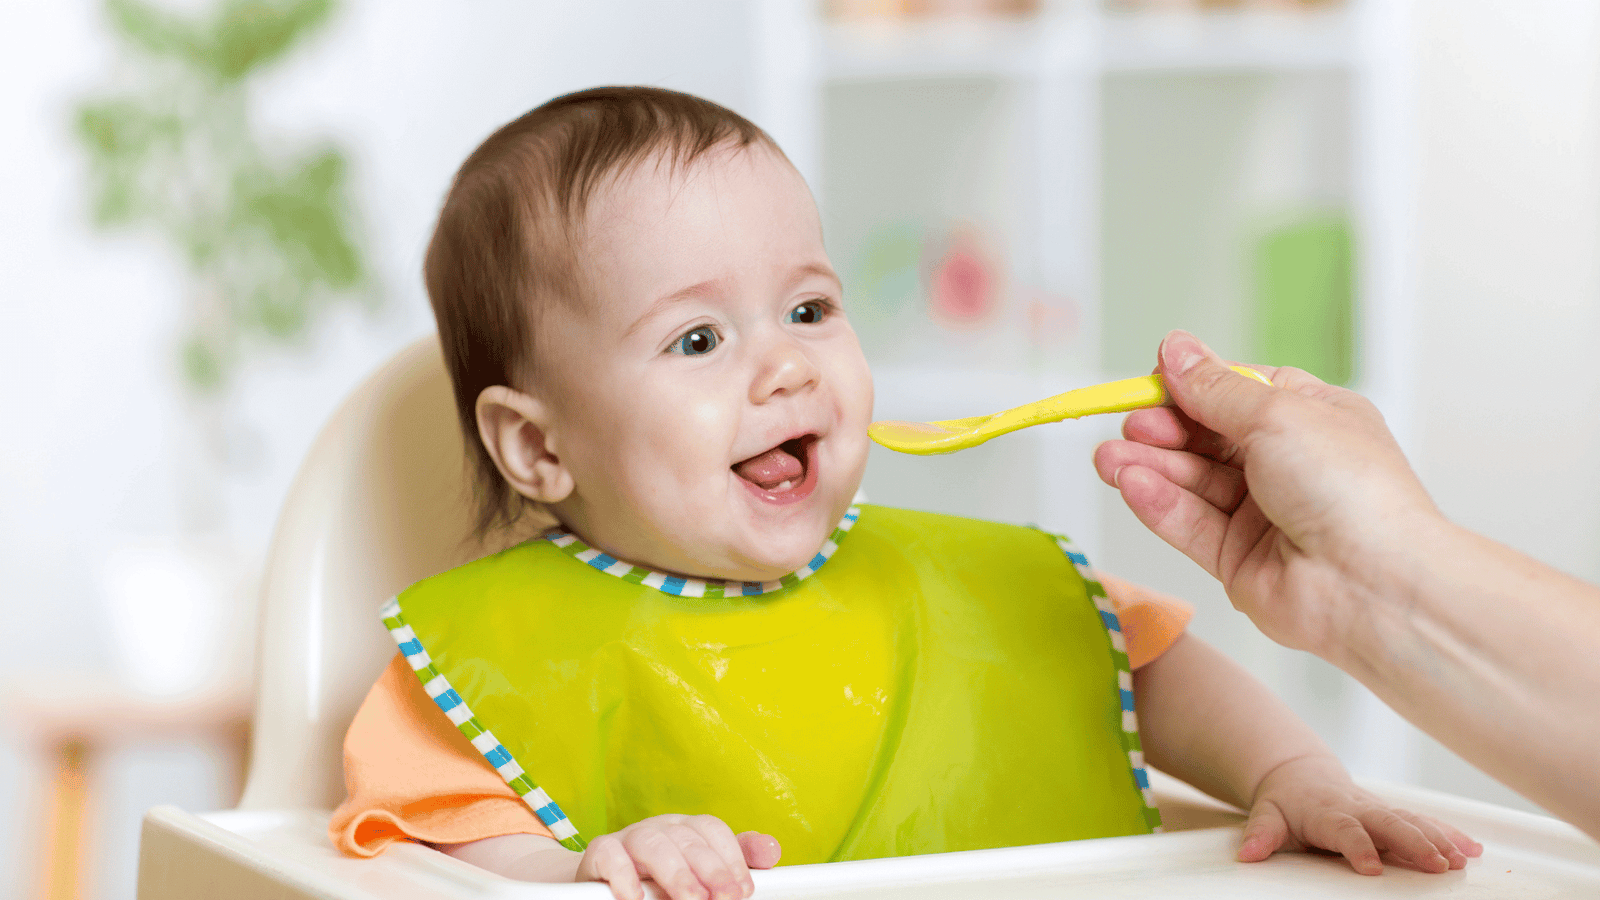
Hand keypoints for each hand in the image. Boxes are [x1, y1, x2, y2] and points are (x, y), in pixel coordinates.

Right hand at [575, 814, 780, 899]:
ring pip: (653, 844)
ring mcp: (629, 837)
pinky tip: (635, 897)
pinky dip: (624, 876)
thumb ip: (734, 860)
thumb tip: (772, 851)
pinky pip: (611, 856)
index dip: (731, 858)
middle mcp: (661, 826)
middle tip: (725, 898)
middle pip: (689, 839)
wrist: (604, 880)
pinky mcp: (600, 852)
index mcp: (687, 827)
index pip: (713, 830)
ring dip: (675, 874)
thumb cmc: (659, 878)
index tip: (743, 889)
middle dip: (711, 870)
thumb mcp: (700, 869)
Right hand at [1092, 331, 1440, 660]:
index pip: (1237, 392)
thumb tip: (1175, 349)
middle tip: (1130, 424)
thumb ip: (1214, 389)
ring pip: (1191, 482)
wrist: (1373, 585)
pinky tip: (1130, 484)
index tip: (1151, 380)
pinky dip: (1158, 503)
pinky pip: (1189, 524)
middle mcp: (1287, 464)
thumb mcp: (1276, 415)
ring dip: (1148, 467)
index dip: (1192, 387)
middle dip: (1163, 430)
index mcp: (1312, 419)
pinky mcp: (1238, 559)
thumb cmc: (1349, 489)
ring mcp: (1262, 514)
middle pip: (1206, 439)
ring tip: (1107, 458)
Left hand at [1239, 755, 1481, 874]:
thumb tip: (1248, 855)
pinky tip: (1475, 849)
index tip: (1371, 868)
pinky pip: (1426, 821)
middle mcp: (1358, 808)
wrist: (1300, 775)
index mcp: (1327, 812)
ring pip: (1414, 821)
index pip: (1345, 829)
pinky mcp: (1394, 813)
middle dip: (1415, 843)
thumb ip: (1260, 834)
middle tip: (1438, 865)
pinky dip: (1451, 833)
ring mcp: (1379, 809)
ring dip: (1440, 839)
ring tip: (1463, 860)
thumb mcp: (1266, 815)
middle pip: (1390, 823)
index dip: (1358, 846)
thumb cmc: (1285, 802)